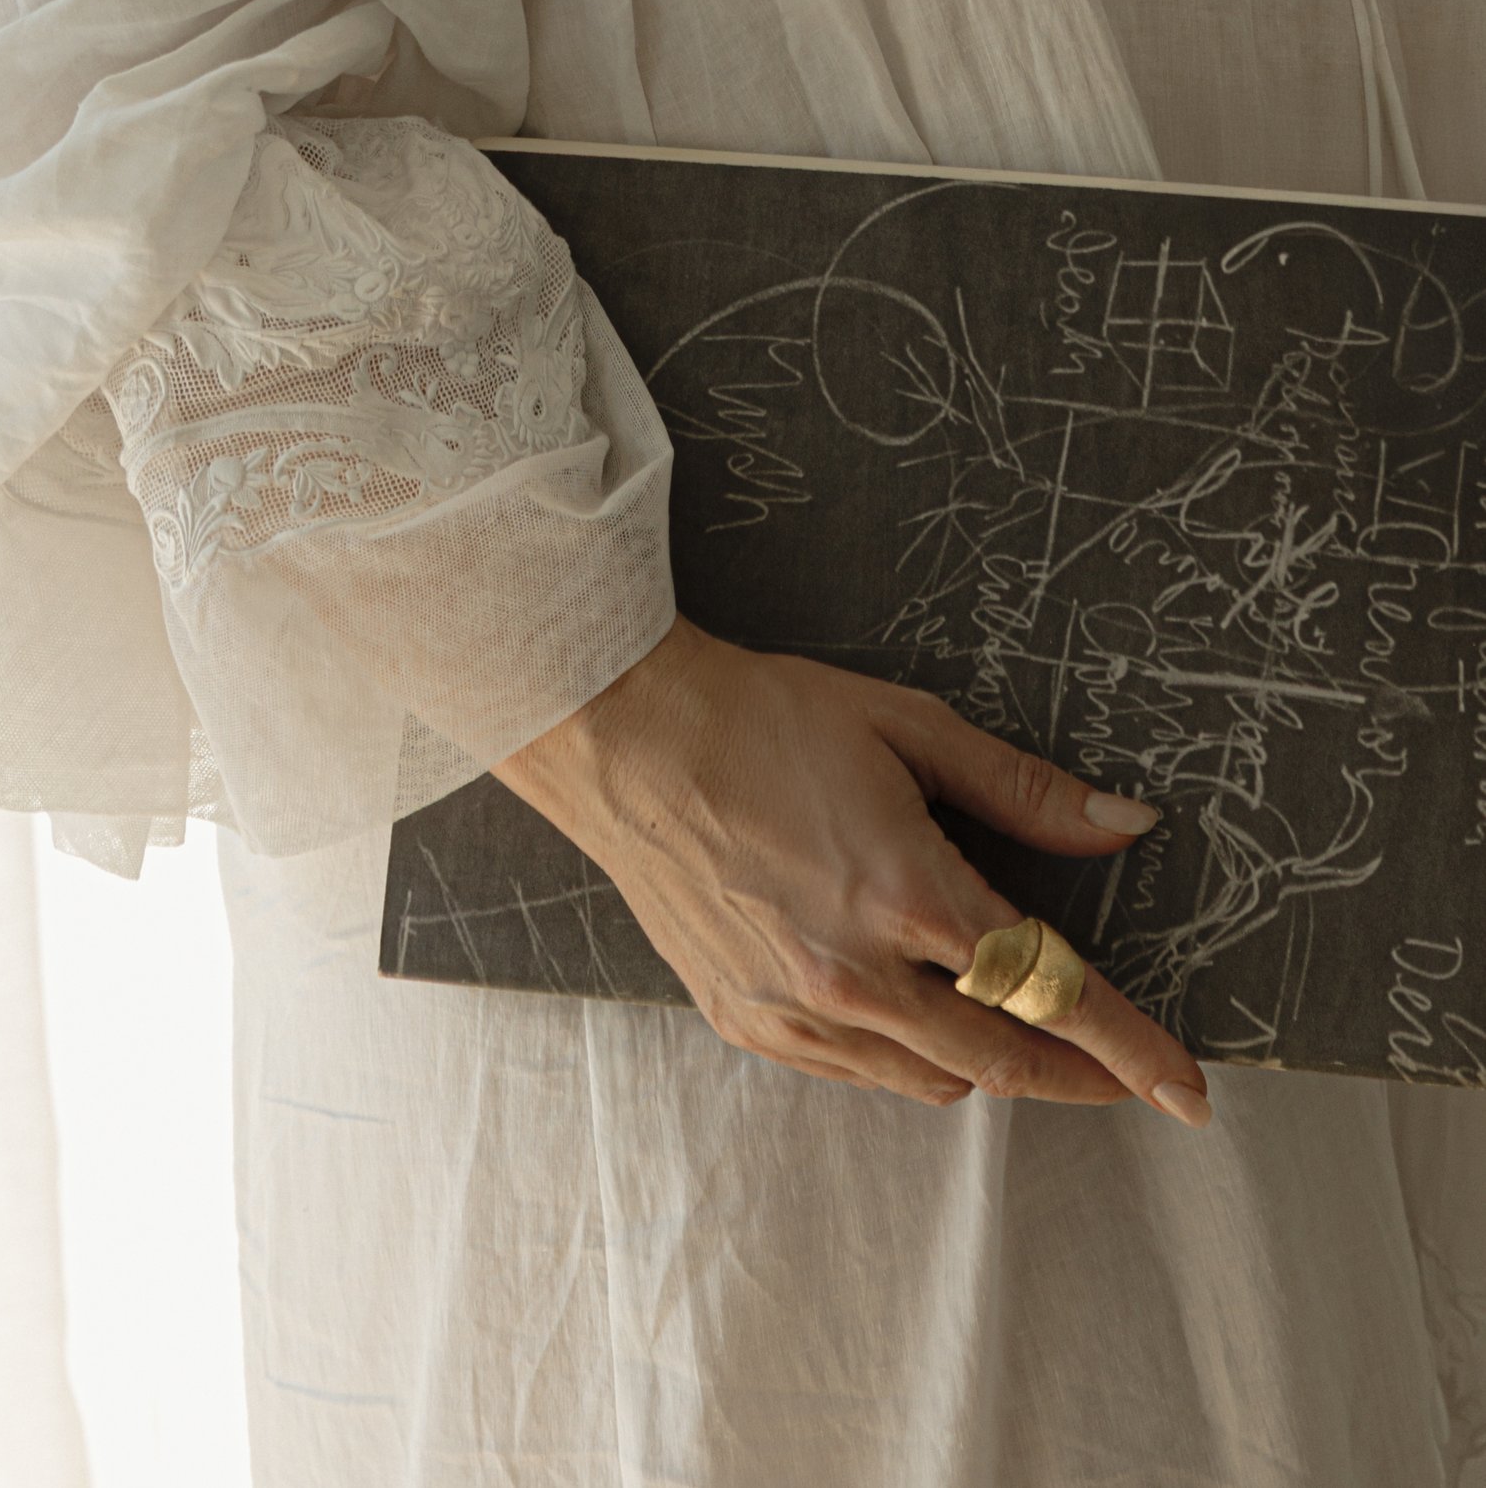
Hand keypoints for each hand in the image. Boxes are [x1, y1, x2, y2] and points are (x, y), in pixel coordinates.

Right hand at [493, 616, 1213, 1124]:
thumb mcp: (908, 727)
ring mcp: (792, 1005)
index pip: (1053, 993)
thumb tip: (1122, 826)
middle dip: (1078, 1075)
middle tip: (1120, 1073)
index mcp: (907, 893)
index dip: (1133, 1049)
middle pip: (1003, 1060)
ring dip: (985, 1062)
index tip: (1186, 1089)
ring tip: (1000, 1022)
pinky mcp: (743, 1016)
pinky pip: (851, 1071)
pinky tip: (904, 1013)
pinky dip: (898, 1057)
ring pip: (928, 1079)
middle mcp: (853, 970)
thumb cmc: (757, 718)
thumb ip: (1022, 791)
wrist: (622, 737)